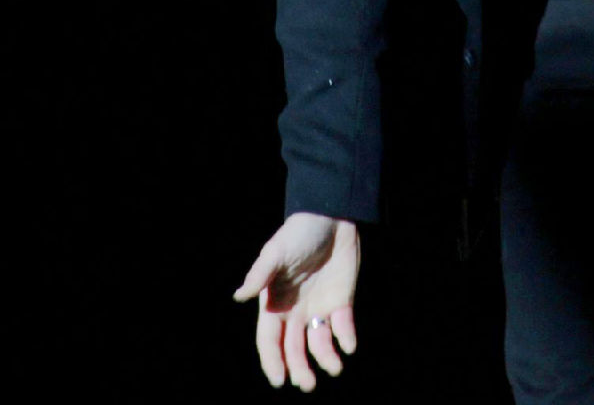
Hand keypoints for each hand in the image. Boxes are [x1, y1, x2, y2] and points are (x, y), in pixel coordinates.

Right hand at [234, 212, 359, 390]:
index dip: (273, 361)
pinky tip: (349, 345)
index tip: (279, 380)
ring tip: (333, 368)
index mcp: (275, 304)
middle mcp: (296, 312)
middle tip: (307, 384)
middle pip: (294, 349)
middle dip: (299, 369)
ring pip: (319, 343)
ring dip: (325, 358)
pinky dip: (346, 339)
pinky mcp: (342, 301)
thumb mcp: (277, 251)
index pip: (270, 340)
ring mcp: (319, 308)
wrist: (331, 214)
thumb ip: (260, 274)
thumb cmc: (299, 232)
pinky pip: (344, 326)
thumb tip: (239, 296)